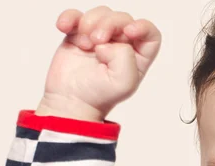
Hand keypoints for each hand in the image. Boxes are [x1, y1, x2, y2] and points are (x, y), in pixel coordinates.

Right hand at [36, 6, 161, 121]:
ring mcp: (100, 38)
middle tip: (97, 41)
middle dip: (109, 24)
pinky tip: (64, 27)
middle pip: (123, 19)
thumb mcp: (124, 83)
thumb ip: (125, 58)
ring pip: (101, 13)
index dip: (143, 27)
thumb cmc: (99, 96)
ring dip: (90, 22)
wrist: (71, 101)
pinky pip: (75, 16)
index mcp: (138, 57)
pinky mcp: (79, 35)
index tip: (129, 31)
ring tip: (85, 44)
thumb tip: (107, 44)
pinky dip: (69, 18)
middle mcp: (121, 45)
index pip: (150, 34)